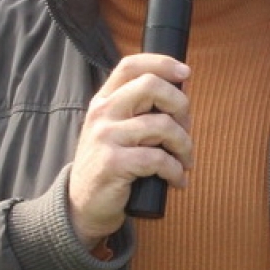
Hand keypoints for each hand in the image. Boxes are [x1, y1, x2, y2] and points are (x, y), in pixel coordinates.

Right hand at [66, 54, 191, 249]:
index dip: (162, 63)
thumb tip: (183, 90)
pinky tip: (178, 180)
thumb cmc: (111, 165)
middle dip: (180, 104)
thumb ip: (140, 110)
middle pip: (150, 86)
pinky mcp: (113, 163)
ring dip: (184, 145)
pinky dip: (176, 170)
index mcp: (104, 100)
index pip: (130, 66)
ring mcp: (105, 137)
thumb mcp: (117, 130)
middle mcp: (102, 113)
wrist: (83, 206)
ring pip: (162, 125)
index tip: (186, 73)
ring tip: (186, 161)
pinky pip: (158, 159)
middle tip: (187, 127)